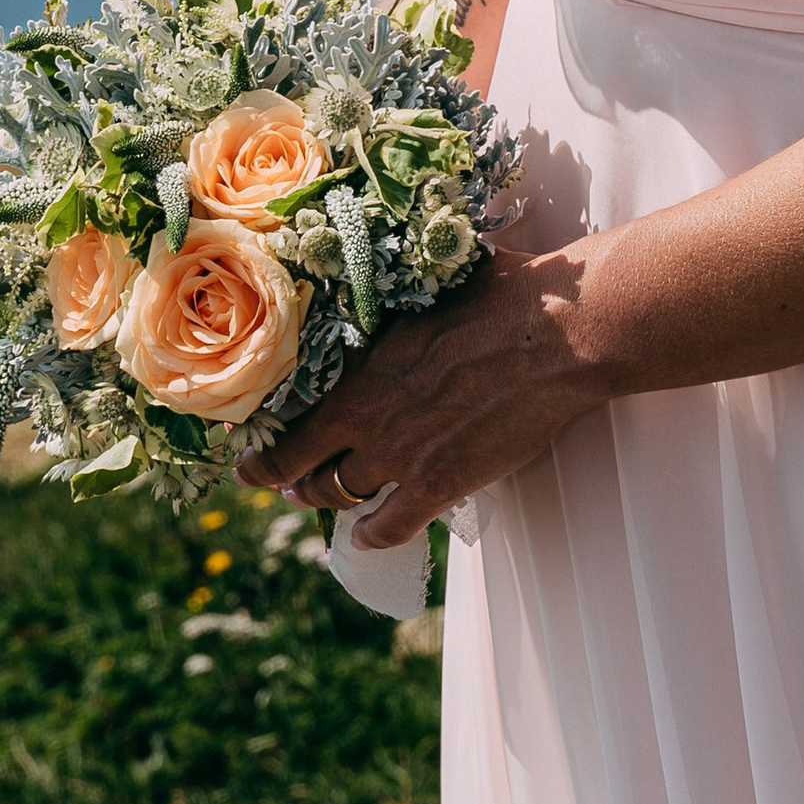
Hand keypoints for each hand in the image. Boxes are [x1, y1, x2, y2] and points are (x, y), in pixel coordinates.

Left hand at [233, 238, 608, 551]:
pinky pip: (391, 527)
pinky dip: (372, 535)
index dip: (264, 447)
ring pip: (341, 496)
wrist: (554, 335)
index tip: (249, 453)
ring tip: (318, 499)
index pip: (290, 424)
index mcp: (357, 374)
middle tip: (282, 481)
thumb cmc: (498, 297)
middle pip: (306, 469)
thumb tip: (384, 268)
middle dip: (288, 478)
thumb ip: (395, 304)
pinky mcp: (443, 485)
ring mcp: (403, 459)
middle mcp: (368, 423)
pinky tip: (366, 535)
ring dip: (325, 500)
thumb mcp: (425, 290)